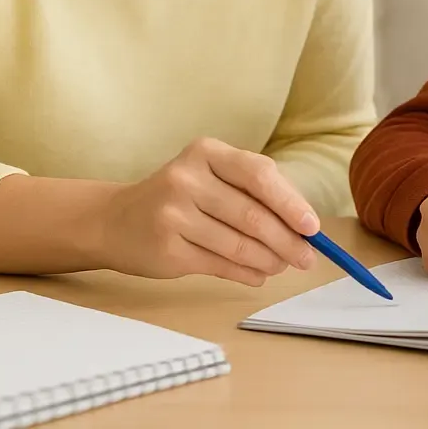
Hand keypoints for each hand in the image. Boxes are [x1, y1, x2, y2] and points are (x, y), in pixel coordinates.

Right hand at [95, 137, 319, 285]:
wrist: (115, 220)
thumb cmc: (178, 197)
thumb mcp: (210, 177)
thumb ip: (253, 193)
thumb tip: (303, 226)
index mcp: (206, 153)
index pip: (260, 175)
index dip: (291, 203)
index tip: (312, 227)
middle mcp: (187, 179)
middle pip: (253, 215)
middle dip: (287, 241)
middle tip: (307, 258)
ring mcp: (173, 214)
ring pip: (238, 244)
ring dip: (269, 260)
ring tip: (281, 266)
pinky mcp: (167, 249)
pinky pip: (220, 265)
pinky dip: (246, 273)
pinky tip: (258, 275)